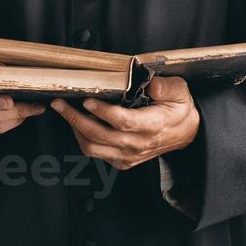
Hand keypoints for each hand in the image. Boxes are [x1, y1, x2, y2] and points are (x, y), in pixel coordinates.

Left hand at [50, 75, 199, 169]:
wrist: (186, 134)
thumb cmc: (179, 110)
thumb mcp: (181, 92)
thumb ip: (167, 87)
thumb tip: (151, 85)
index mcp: (152, 126)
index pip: (124, 122)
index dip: (103, 112)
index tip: (88, 100)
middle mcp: (138, 144)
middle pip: (100, 136)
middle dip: (75, 119)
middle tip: (60, 103)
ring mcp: (128, 155)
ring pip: (93, 148)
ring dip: (75, 129)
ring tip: (64, 111)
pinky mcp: (122, 161)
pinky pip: (96, 153)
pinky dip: (82, 138)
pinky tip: (77, 122)